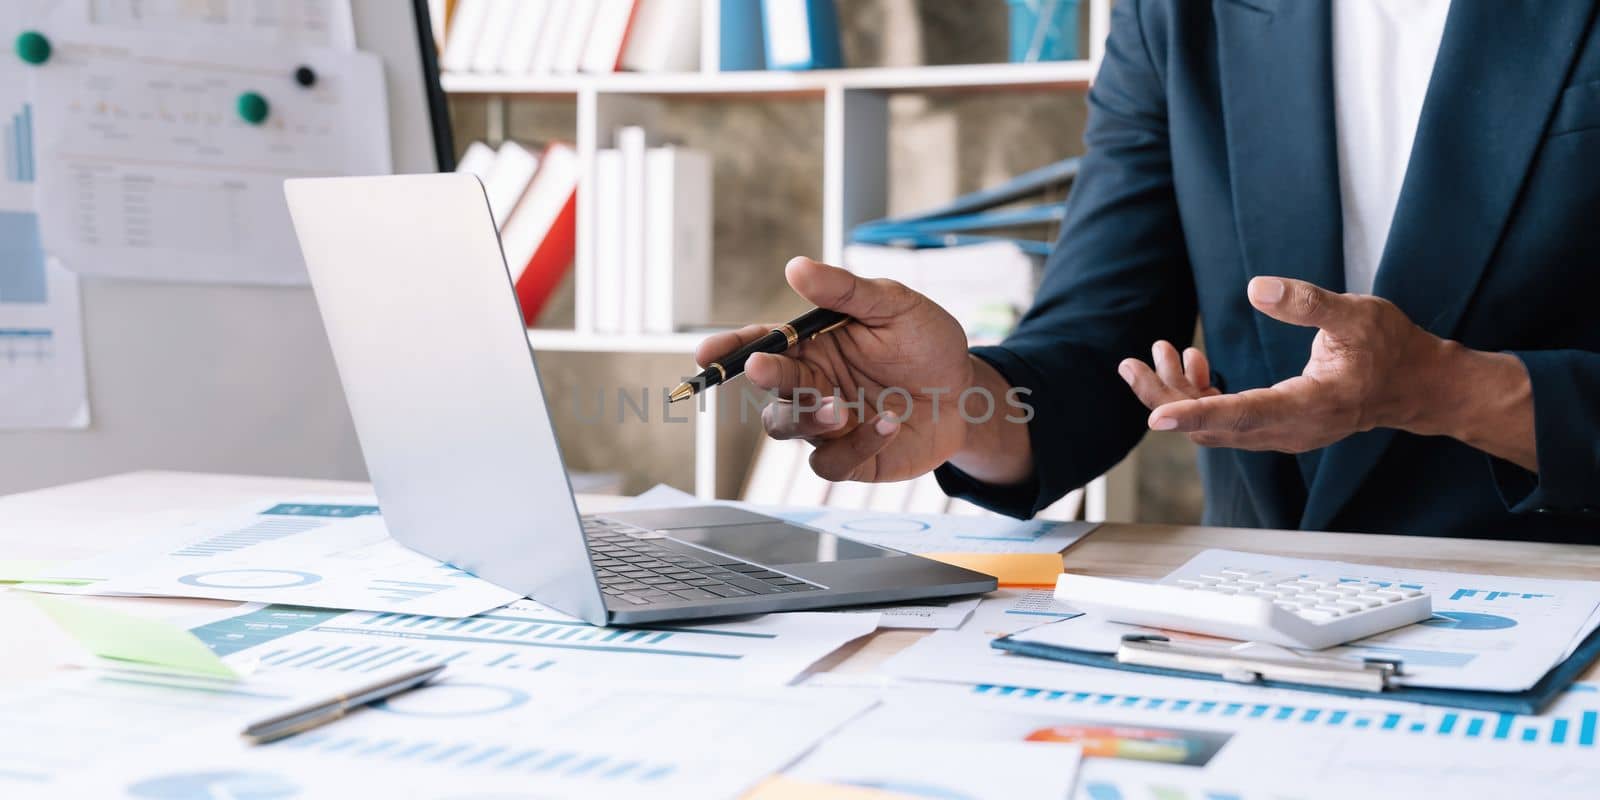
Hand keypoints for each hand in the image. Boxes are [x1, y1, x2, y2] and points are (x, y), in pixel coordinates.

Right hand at [693, 257, 973, 481]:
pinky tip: (889, 423)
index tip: (708, 353)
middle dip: (765, 379)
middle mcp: (812, 384)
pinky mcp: (850, 458)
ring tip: (841, 407)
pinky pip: (830, 464)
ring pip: (788, 429)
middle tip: (764, 369)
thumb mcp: (894, 305)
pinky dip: (856, 446)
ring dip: (806, 417)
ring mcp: (827, 425)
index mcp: (812, 345)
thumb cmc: (926, 343)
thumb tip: (796, 266)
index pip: (761, 344)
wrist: (969, 393)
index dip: (730, 350)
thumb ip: (845, 291)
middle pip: (769, 390)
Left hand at [1120, 277, 1450, 451]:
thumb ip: (1307, 302)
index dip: (1197, 414)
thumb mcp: (1357, 314)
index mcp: (1311, 406)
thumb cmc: (1390, 347)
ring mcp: (1281, 435)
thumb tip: (1255, 288)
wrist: (1415, 385)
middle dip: (1165, 398)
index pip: (1243, 415)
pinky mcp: (1275, 428)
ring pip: (1214, 428)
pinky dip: (1200, 397)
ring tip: (1157, 351)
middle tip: (1129, 364)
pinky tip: (1193, 362)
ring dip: (1178, 395)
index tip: (1153, 417)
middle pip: (1213, 428)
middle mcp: (1291, 431)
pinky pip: (1226, 422)